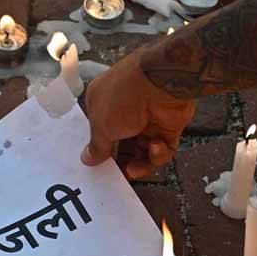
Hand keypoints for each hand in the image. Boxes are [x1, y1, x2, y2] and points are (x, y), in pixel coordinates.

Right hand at [81, 50, 195, 178]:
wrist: (161, 81)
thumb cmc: (124, 96)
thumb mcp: (101, 126)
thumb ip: (96, 146)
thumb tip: (87, 158)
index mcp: (103, 105)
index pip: (100, 133)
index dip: (101, 151)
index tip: (100, 167)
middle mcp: (126, 111)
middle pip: (123, 145)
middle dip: (121, 162)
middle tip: (119, 174)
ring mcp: (149, 119)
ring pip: (143, 151)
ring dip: (140, 163)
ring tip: (135, 169)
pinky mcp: (169, 125)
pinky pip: (163, 149)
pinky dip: (158, 154)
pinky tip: (155, 148)